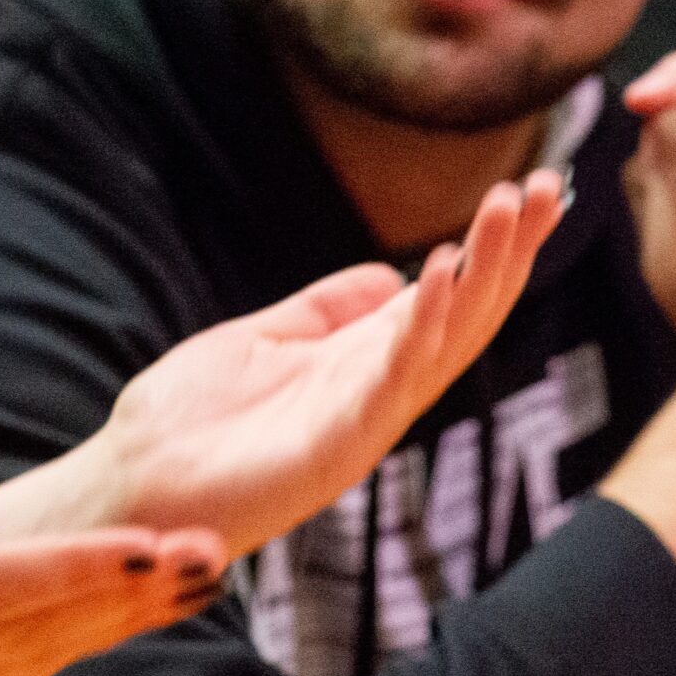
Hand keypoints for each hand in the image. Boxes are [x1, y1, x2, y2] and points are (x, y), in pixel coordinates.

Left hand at [0, 175, 562, 563]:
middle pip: (465, 315)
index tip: (527, 192)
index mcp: (362, 363)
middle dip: (508, 253)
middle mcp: (377, 391)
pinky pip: (393, 379)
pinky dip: (422, 325)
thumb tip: (387, 275)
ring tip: (508, 209)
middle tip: (545, 188)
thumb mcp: (262, 341)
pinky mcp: (336, 445)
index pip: (448, 299)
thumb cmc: (189, 424)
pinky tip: (442, 273)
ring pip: (445, 340)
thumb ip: (324, 312)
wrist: (130, 487)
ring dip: (480, 273)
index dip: (491, 249)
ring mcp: (362, 420)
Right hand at [0, 416, 224, 675]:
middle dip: (129, 593)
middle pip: (35, 630)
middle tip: (216, 548)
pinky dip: (75, 637)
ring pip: (32, 657)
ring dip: (117, 617)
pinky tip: (128, 604)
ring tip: (198, 569)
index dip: (80, 566)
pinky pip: (9, 670)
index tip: (156, 544)